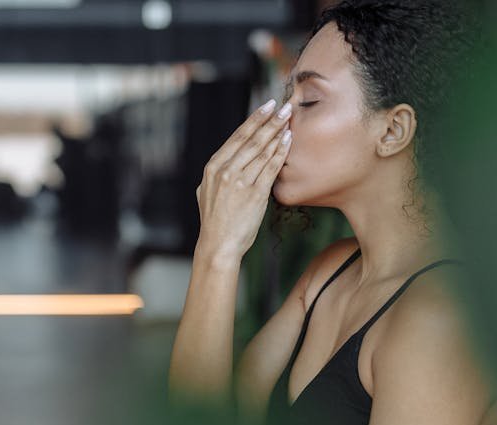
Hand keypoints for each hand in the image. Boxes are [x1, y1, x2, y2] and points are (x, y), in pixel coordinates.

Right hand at [195, 98, 293, 263]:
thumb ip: (217, 175)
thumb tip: (224, 161)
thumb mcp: (206, 192)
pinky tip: (289, 140)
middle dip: (270, 120)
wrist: (218, 245)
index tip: (268, 107)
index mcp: (213, 167)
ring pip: (262, 150)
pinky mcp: (254, 194)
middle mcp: (225, 171)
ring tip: (290, 119)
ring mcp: (239, 181)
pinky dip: (280, 152)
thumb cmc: (215, 221)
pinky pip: (270, 168)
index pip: (237, 137)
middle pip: (252, 139)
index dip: (254, 120)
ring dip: (278, 132)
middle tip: (285, 105)